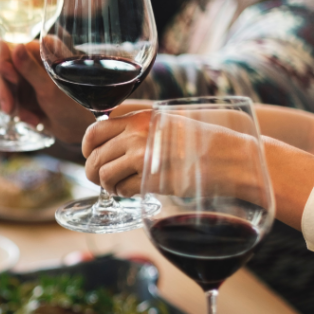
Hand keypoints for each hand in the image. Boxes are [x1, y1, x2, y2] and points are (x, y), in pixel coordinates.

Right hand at [0, 39, 93, 142]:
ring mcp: (25, 75)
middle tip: (9, 109)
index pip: (6, 48)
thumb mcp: (49, 89)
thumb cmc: (72, 107)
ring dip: (13, 105)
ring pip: (2, 85)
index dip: (3, 64)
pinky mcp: (22, 91)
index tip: (12, 80)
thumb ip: (31, 69)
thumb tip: (17, 47)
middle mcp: (31, 58)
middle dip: (4, 91)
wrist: (77, 129)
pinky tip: (32, 118)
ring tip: (31, 117)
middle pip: (0, 68)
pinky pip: (7, 98)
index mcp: (41, 49)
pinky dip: (17, 111)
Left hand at [87, 110, 268, 198]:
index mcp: (138, 119)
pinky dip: (122, 194)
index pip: (94, 131)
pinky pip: (121, 190)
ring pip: (104, 176)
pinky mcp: (149, 179)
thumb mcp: (165, 125)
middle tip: (102, 181)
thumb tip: (111, 145)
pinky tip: (130, 193)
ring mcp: (141, 157)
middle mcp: (135, 135)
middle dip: (93, 173)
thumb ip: (139, 131)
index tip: (91, 157)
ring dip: (107, 186)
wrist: (226, 156)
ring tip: (118, 188)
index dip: (87, 148)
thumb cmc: (199, 142)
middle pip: (95, 158)